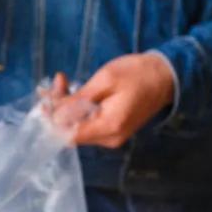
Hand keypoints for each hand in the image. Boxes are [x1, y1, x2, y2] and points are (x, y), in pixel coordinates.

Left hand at [57, 53, 174, 148]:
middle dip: (58, 108)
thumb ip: (78, 100)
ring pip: (78, 127)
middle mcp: (109, 138)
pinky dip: (77, 108)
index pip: (69, 136)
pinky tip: (72, 90)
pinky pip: (88, 123)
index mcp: (109, 127)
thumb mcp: (105, 80)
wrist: (166, 77)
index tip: (44, 100)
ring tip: (62, 81)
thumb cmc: (139, 74)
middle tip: (57, 80)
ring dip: (66, 106)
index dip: (52, 121)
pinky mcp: (112, 129)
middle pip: (72, 132)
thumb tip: (54, 114)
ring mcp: (111, 136)